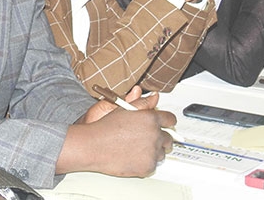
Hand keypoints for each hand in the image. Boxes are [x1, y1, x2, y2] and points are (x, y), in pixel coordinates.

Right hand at [60, 87, 174, 176]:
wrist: (93, 146)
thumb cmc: (105, 127)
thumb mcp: (123, 109)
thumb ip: (142, 102)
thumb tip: (155, 97)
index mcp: (150, 118)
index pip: (170, 120)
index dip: (166, 122)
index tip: (164, 125)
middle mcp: (155, 134)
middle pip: (169, 138)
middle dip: (160, 138)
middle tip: (145, 138)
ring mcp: (152, 152)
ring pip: (162, 153)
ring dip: (154, 151)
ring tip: (136, 147)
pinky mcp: (148, 166)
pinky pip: (153, 165)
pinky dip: (145, 162)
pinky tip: (133, 156)